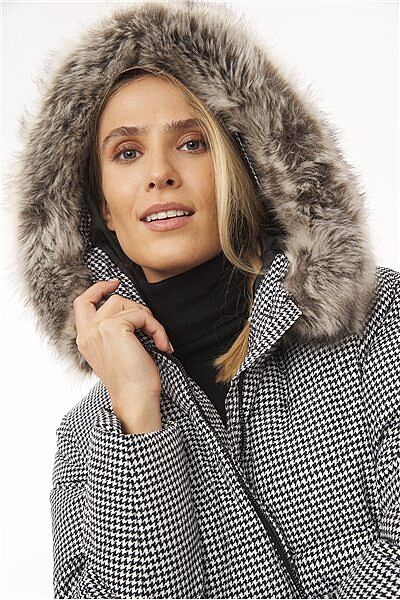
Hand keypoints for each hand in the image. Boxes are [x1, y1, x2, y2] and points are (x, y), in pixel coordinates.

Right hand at [73, 279, 172, 428]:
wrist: (134, 399)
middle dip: (135, 307)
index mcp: (85, 339)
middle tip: (150, 328)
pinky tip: (163, 346)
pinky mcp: (115, 327)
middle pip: (111, 299)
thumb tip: (133, 311)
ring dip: (148, 319)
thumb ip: (114, 331)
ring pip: (128, 304)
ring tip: (157, 339)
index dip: (98, 289)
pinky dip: (157, 329)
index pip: (82, 303)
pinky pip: (142, 315)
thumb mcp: (116, 352)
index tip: (114, 283)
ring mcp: (99, 328)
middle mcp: (87, 332)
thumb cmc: (132, 381)